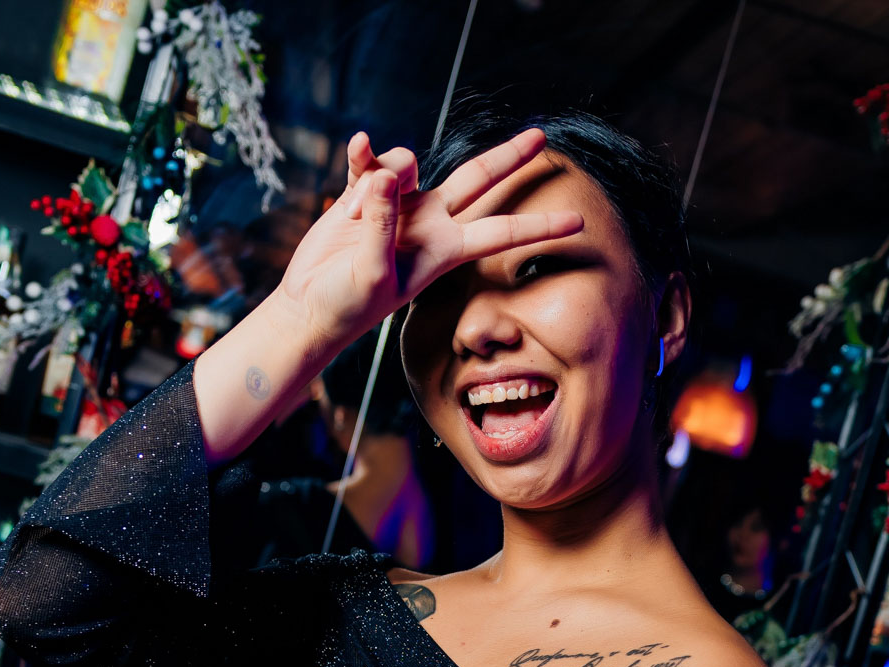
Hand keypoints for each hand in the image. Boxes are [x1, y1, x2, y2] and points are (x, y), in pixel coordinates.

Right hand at [272, 127, 583, 353]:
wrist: (309, 307)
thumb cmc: (347, 304)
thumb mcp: (372, 271)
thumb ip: (383, 223)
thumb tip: (387, 176)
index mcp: (444, 249)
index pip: (502, 232)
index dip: (539, 226)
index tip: (579, 222)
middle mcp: (429, 223)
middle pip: (478, 180)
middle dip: (509, 158)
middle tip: (540, 136)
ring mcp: (398, 206)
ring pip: (409, 163)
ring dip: (388, 170)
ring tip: (359, 208)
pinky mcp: (363, 195)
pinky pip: (370, 161)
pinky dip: (364, 153)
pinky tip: (357, 146)